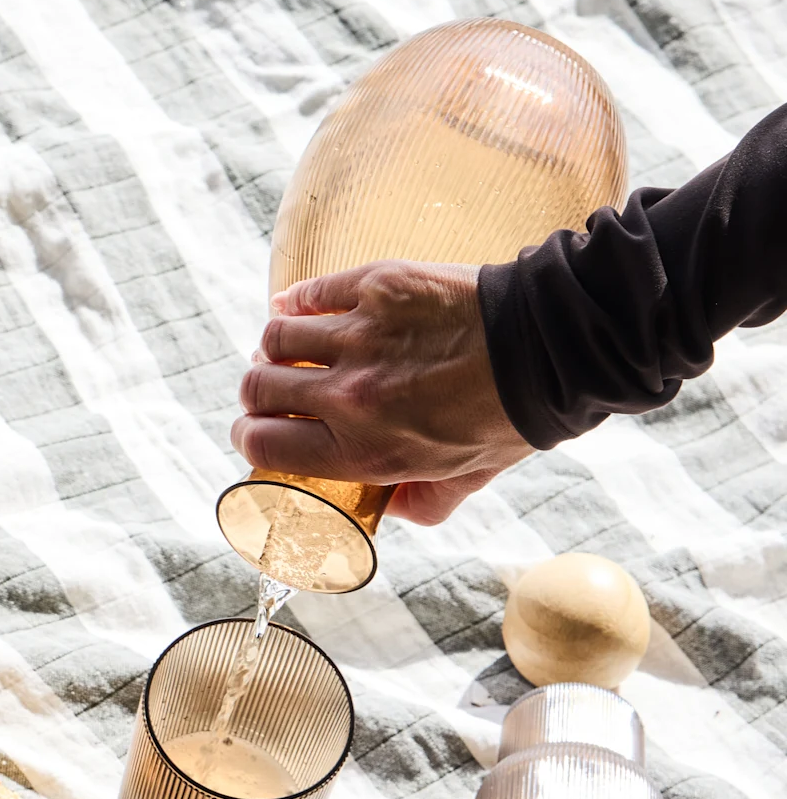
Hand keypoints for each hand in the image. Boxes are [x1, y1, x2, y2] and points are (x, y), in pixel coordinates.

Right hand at [231, 260, 531, 525]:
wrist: (550, 348)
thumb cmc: (511, 416)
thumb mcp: (466, 478)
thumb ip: (424, 502)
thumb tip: (397, 511)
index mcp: (362, 449)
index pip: (265, 444)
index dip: (248, 438)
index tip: (253, 431)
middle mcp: (347, 395)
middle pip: (259, 388)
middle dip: (255, 392)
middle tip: (266, 389)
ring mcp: (357, 336)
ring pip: (276, 337)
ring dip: (273, 346)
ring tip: (285, 348)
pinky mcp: (375, 287)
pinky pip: (312, 292)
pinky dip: (295, 301)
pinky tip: (295, 306)